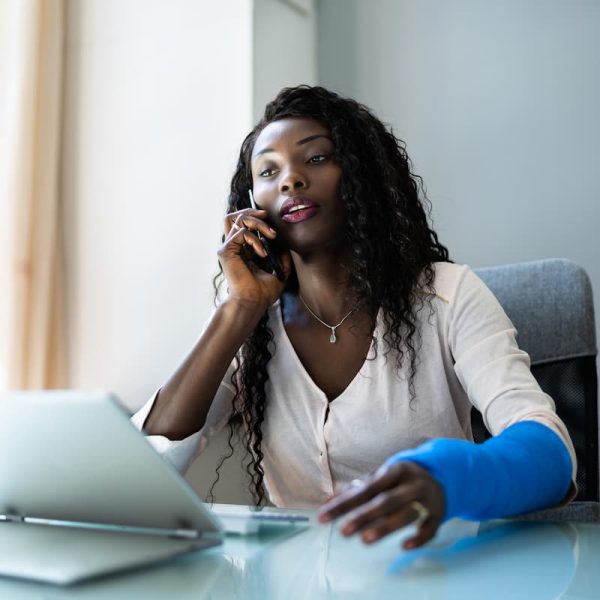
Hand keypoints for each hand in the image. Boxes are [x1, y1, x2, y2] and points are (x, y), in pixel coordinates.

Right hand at [218, 208, 291, 307]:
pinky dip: (255, 240)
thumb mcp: (279, 271)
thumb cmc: (263, 292)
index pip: (243, 223)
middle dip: (253, 212)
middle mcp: (234, 247)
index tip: (268, 217)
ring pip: (237, 220)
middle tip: (267, 216)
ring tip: (270, 235)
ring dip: (257, 223)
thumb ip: (282, 258)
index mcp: (243, 250)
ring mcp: (228, 248)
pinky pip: (240, 233)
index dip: (254, 215)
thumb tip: (286, 246)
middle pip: (236, 216)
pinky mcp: (226, 251)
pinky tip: (262, 253)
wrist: (254, 302)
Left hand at [317, 461, 444, 549]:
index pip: (367, 488)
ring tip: (364, 540)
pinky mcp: (438, 516)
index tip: (324, 517)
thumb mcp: (381, 478)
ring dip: (385, 527)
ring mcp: (427, 500)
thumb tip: (327, 501)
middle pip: (386, 501)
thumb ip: (355, 489)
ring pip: (406, 515)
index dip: (345, 503)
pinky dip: (419, 538)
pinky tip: (404, 546)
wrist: (440, 477)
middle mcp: (412, 484)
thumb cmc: (400, 480)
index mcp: (395, 471)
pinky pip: (430, 529)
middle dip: (364, 516)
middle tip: (344, 532)